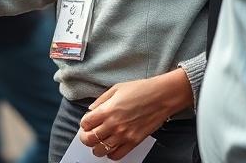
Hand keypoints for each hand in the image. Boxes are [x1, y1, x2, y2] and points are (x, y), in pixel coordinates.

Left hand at [77, 69, 192, 159]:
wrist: (161, 97)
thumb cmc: (140, 89)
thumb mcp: (116, 88)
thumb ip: (101, 100)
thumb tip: (91, 110)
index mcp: (107, 110)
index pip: (85, 124)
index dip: (84, 124)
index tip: (87, 123)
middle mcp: (113, 125)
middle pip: (90, 139)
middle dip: (85, 138)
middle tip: (88, 135)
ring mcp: (123, 135)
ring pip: (101, 150)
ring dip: (96, 147)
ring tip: (99, 142)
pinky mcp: (134, 142)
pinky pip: (117, 155)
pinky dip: (111, 154)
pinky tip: (111, 147)